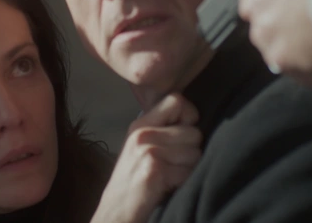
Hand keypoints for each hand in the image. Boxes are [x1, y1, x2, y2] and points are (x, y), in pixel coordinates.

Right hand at [91, 94, 200, 222]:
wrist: (115, 211)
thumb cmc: (133, 182)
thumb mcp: (140, 147)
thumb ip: (161, 129)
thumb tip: (193, 118)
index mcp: (140, 124)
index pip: (177, 100)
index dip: (189, 116)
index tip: (183, 134)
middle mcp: (143, 133)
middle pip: (194, 131)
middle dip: (191, 150)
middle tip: (173, 164)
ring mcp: (148, 150)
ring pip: (195, 152)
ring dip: (188, 168)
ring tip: (169, 176)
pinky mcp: (154, 169)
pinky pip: (189, 171)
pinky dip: (183, 182)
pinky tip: (167, 187)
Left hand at [239, 0, 311, 78]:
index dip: (273, 6)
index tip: (287, 10)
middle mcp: (253, 7)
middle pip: (261, 25)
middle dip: (280, 28)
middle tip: (306, 29)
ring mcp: (266, 34)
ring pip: (273, 50)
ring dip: (291, 51)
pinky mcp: (284, 58)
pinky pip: (298, 74)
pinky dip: (310, 76)